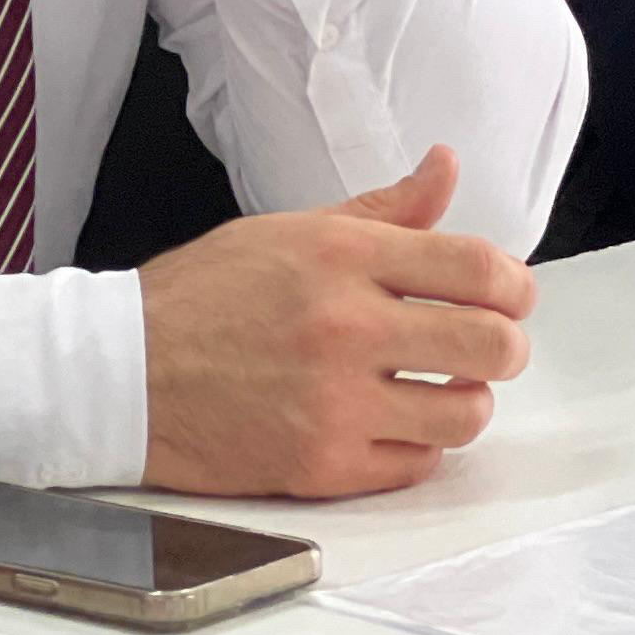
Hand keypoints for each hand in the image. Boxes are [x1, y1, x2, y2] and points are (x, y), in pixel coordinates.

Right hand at [138, 146, 535, 497]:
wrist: (119, 375)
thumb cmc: (201, 298)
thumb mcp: (291, 230)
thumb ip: (383, 210)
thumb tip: (444, 169)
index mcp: (344, 257)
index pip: (479, 267)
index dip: (514, 285)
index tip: (509, 295)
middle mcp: (347, 327)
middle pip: (492, 345)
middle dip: (506, 345)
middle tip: (488, 345)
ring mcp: (336, 403)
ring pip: (466, 414)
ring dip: (466, 400)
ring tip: (441, 388)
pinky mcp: (321, 466)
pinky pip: (418, 464)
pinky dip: (419, 447)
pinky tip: (395, 423)